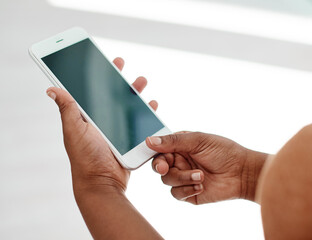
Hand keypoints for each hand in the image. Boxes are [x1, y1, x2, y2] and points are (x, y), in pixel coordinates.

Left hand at [46, 57, 157, 193]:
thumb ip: (68, 108)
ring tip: (141, 81)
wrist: (103, 182)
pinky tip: (151, 104)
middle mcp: (102, 121)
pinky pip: (139, 121)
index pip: (91, 90)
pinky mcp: (129, 139)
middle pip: (111, 94)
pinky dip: (146, 112)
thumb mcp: (74, 130)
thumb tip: (51, 88)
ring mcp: (117, 130)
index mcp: (87, 117)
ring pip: (127, 105)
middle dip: (117, 77)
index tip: (101, 59)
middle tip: (120, 62)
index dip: (96, 75)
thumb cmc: (85, 157)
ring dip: (134, 92)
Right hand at [146, 132, 266, 203]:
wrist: (242, 173)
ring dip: (182, 178)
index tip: (158, 158)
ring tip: (200, 176)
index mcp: (180, 146)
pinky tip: (201, 185)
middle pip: (159, 167)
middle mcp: (180, 161)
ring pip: (167, 181)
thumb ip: (173, 141)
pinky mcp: (189, 193)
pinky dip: (187, 189)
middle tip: (165, 169)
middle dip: (162, 168)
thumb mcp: (198, 141)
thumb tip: (149, 140)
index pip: (160, 150)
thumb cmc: (224, 152)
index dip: (155, 155)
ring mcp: (184, 177)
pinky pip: (176, 194)